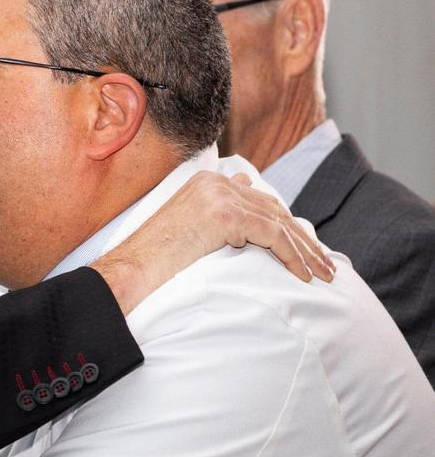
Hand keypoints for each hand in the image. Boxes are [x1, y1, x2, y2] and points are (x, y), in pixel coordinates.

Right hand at [91, 171, 334, 314]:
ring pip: (279, 222)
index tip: (305, 248)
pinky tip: (303, 274)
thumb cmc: (155, 259)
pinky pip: (272, 235)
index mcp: (207, 183)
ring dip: (304, 251)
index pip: (260, 199)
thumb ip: (218, 214)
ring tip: (322, 273)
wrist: (133, 268)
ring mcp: (221, 196)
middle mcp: (217, 183)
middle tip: (324, 264)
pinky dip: (292, 255)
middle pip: (274, 208)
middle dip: (302, 238)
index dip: (286, 224)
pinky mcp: (226, 215)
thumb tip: (247, 197)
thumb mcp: (190, 228)